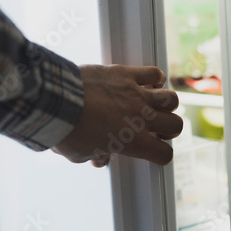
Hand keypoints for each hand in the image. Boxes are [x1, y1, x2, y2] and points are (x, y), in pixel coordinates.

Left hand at [52, 64, 182, 166]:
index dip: (161, 155)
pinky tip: (150, 82)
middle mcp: (140, 118)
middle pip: (175, 125)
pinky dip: (155, 78)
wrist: (54, 102)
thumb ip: (95, 156)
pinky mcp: (126, 75)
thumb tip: (100, 157)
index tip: (155, 152)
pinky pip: (153, 73)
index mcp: (133, 142)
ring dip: (167, 104)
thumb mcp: (81, 154)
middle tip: (159, 129)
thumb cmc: (66, 131)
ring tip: (157, 105)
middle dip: (170, 129)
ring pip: (171, 99)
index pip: (164, 154)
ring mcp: (136, 94)